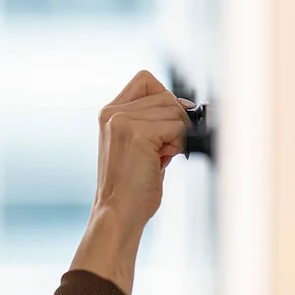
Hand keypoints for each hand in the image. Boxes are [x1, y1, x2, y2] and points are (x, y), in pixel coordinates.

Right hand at [93, 69, 191, 230]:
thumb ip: (153, 122)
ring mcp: (122, 121)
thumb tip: (185, 106)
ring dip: (177, 135)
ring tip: (160, 157)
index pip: (147, 81)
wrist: (118, 213)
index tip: (165, 127)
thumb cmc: (131, 186)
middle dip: (174, 122)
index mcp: (109, 114)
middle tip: (162, 150)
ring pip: (173, 109)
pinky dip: (178, 145)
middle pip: (165, 95)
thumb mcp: (138, 146)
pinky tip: (163, 160)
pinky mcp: (136, 133)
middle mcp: (112, 113)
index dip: (165, 100)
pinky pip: (177, 126)